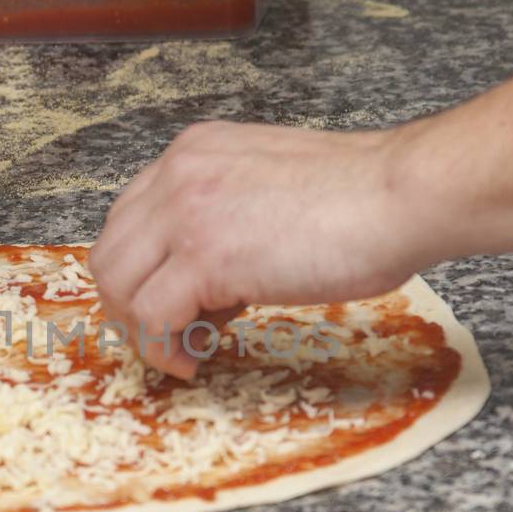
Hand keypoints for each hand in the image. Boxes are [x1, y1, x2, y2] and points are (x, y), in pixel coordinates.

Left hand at [89, 120, 424, 379]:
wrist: (401, 195)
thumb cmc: (362, 198)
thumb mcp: (271, 187)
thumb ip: (228, 214)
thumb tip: (209, 276)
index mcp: (195, 152)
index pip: (130, 218)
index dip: (142, 271)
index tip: (168, 305)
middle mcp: (179, 174)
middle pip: (111, 253)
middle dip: (131, 306)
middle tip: (168, 336)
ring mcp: (186, 213)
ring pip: (118, 284)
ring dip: (142, 330)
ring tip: (184, 350)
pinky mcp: (204, 257)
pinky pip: (151, 316)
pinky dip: (164, 348)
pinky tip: (193, 359)